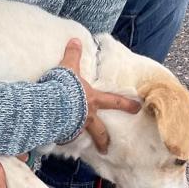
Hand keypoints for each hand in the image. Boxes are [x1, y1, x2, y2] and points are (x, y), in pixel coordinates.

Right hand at [58, 38, 140, 152]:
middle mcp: (87, 116)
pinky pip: (63, 138)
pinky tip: (57, 140)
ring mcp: (75, 128)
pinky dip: (61, 139)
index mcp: (92, 100)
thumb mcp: (68, 68)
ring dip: (80, 140)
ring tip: (75, 144)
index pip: (114, 101)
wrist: (51, 104)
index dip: (126, 104)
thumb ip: (72, 55)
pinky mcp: (62, 134)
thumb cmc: (64, 87)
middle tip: (107, 148)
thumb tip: (75, 40)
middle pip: (100, 130)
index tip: (137, 108)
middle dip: (104, 139)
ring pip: (81, 136)